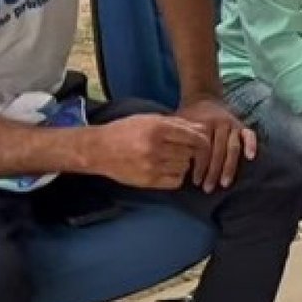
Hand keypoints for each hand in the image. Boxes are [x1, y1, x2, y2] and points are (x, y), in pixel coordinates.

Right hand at [91, 114, 212, 188]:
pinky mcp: (148, 181)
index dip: (201, 140)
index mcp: (157, 129)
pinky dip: (177, 176)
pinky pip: (176, 181)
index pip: (192, 137)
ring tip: (170, 157)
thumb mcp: (150, 120)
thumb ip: (177, 124)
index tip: (202, 142)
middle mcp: (155, 147)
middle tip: (180, 148)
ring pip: (184, 167)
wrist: (98, 150)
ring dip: (182, 163)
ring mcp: (151, 166)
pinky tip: (168, 169)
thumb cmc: (125, 131)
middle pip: (190, 152)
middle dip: (189, 150)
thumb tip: (203, 129)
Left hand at [176, 97, 256, 192]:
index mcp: (203, 123)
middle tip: (208, 188)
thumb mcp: (178, 122)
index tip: (195, 182)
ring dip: (229, 166)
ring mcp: (232, 124)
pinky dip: (251, 145)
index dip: (199, 166)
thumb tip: (170, 161)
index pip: (202, 149)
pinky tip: (250, 157)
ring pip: (233, 147)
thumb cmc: (187, 116)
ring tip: (225, 183)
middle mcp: (219, 123)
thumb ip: (176, 137)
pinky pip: (249, 135)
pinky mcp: (241, 124)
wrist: (202, 97)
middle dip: (213, 171)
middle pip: (218, 151)